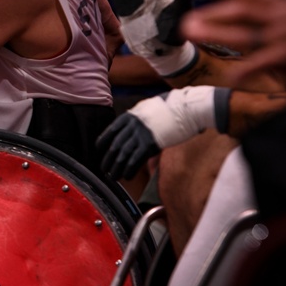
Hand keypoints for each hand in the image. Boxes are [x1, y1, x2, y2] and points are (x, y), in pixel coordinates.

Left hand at [96, 86, 226, 179]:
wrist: (186, 108)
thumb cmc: (171, 108)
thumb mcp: (149, 108)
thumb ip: (139, 118)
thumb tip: (133, 127)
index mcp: (129, 116)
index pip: (110, 131)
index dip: (103, 143)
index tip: (99, 150)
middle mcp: (132, 126)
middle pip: (115, 146)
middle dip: (108, 159)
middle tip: (104, 169)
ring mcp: (140, 135)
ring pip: (123, 155)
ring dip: (117, 168)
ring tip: (113, 177)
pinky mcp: (150, 144)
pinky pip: (135, 160)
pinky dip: (130, 170)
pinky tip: (127, 176)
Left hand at [182, 0, 285, 87]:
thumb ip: (272, 22)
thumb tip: (244, 24)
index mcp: (284, 6)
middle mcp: (283, 17)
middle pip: (242, 10)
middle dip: (212, 14)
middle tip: (186, 20)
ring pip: (247, 33)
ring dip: (217, 32)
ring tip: (193, 33)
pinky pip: (263, 63)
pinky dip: (246, 70)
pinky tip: (230, 77)